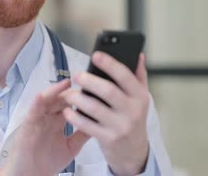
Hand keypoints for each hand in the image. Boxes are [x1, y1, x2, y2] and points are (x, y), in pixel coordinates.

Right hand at [0, 79, 89, 175]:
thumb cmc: (47, 163)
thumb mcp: (71, 147)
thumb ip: (82, 134)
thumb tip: (99, 122)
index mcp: (58, 122)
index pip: (69, 104)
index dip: (79, 96)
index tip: (90, 89)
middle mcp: (48, 118)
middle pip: (59, 99)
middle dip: (69, 91)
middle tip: (80, 84)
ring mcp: (37, 120)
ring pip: (46, 101)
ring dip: (54, 91)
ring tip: (65, 84)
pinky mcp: (27, 126)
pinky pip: (32, 112)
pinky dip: (36, 103)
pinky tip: (42, 96)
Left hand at [61, 52, 149, 175]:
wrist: (134, 152)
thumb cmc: (133, 118)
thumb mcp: (140, 98)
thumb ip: (139, 76)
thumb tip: (139, 55)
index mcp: (140, 96)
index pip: (125, 76)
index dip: (110, 64)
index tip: (95, 55)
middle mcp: (132, 111)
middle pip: (108, 91)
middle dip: (90, 81)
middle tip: (76, 75)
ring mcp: (121, 126)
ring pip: (95, 108)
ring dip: (79, 98)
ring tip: (69, 93)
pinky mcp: (109, 139)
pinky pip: (88, 126)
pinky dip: (76, 117)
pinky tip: (67, 111)